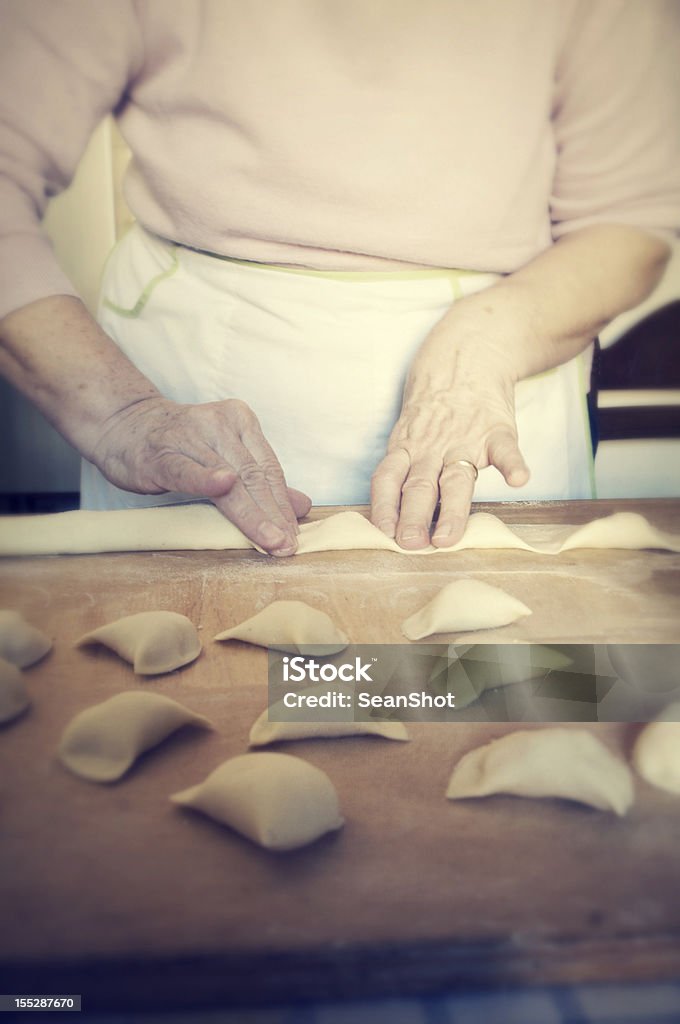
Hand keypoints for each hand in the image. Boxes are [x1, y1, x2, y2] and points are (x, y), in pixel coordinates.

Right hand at [90, 396, 310, 554]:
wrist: (125, 425)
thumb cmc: (180, 445)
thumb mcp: (226, 457)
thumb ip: (262, 481)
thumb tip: (303, 506)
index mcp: (240, 422)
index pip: (269, 469)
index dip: (283, 505)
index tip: (295, 536)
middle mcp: (219, 424)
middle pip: (254, 476)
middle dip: (273, 515)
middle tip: (287, 546)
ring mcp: (189, 436)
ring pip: (228, 478)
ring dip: (251, 513)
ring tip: (270, 540)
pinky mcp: (160, 453)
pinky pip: (186, 468)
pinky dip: (205, 479)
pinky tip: (223, 487)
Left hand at [370, 307, 529, 549]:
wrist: (469, 354)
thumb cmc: (433, 404)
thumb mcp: (409, 430)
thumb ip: (403, 468)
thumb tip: (390, 515)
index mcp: (408, 448)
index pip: (388, 478)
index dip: (384, 505)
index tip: (382, 532)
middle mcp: (433, 448)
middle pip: (420, 486)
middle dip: (413, 516)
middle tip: (410, 544)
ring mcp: (466, 439)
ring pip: (457, 478)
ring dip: (452, 510)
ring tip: (448, 537)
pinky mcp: (497, 430)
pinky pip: (506, 450)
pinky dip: (513, 465)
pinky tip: (519, 480)